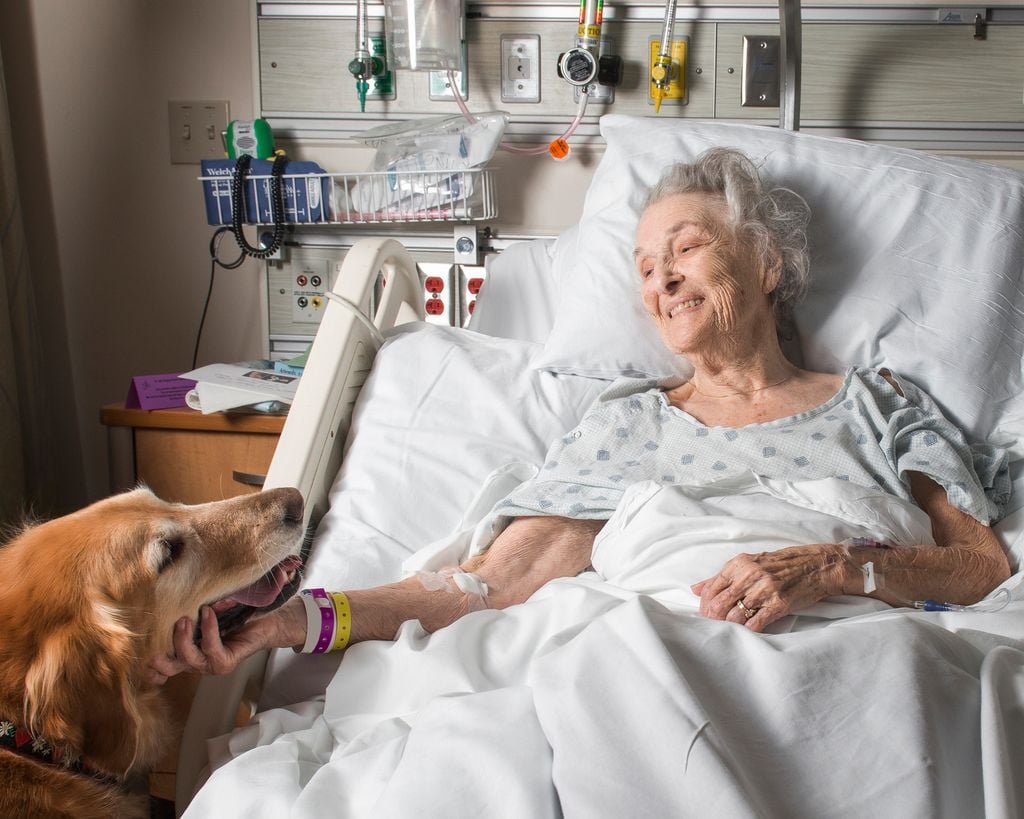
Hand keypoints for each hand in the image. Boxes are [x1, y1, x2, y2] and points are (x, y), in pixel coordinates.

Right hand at [146, 596, 306, 682]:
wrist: (270, 617)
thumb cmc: (238, 610)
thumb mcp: (210, 607)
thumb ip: (193, 607)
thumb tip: (175, 597)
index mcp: (191, 650)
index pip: (166, 666)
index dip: (152, 669)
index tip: (143, 659)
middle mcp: (199, 661)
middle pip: (170, 668)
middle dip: (160, 660)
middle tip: (158, 639)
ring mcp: (213, 664)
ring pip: (189, 659)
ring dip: (183, 639)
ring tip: (185, 619)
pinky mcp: (228, 661)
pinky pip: (211, 649)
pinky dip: (208, 630)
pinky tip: (209, 614)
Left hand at [691, 544, 846, 631]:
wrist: (816, 566)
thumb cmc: (780, 565)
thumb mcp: (749, 564)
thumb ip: (721, 577)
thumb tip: (695, 589)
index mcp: (739, 564)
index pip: (712, 588)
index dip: (704, 605)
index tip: (704, 614)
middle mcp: (750, 575)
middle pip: (720, 603)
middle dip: (712, 618)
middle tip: (712, 627)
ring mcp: (765, 590)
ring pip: (735, 615)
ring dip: (729, 626)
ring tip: (728, 630)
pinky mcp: (779, 604)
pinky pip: (756, 622)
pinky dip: (748, 630)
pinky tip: (746, 633)